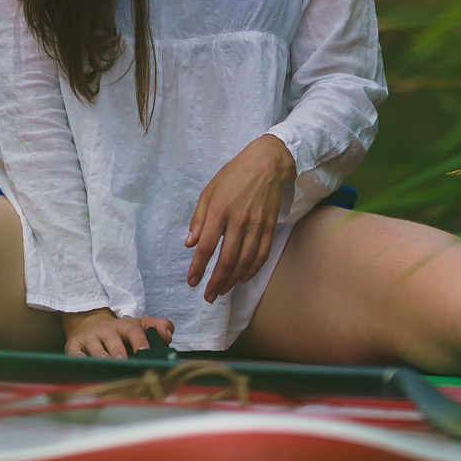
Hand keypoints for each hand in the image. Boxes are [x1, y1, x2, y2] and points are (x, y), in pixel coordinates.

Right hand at [63, 308, 173, 359]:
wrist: (88, 322)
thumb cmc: (118, 330)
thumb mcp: (138, 324)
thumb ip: (157, 327)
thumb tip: (168, 335)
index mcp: (124, 326)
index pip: (133, 331)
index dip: (139, 341)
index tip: (144, 353)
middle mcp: (106, 330)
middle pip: (113, 340)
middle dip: (118, 351)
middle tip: (123, 362)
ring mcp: (89, 337)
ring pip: (94, 348)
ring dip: (100, 357)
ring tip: (106, 367)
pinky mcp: (74, 345)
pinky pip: (75, 353)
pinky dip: (78, 360)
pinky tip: (83, 367)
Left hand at [186, 133, 294, 302]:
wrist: (267, 164)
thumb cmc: (233, 175)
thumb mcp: (209, 191)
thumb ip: (199, 218)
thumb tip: (190, 244)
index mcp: (220, 210)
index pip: (207, 246)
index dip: (198, 267)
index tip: (192, 281)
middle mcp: (239, 221)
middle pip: (227, 259)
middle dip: (216, 281)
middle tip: (209, 296)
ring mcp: (257, 225)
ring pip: (245, 261)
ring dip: (233, 280)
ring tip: (223, 291)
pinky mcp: (270, 227)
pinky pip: (262, 254)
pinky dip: (252, 270)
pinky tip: (243, 278)